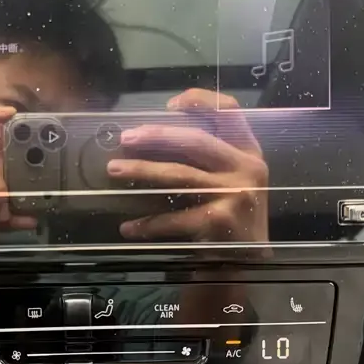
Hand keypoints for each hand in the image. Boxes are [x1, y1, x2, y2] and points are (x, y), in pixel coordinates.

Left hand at [107, 89, 268, 242]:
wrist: (249, 263)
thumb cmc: (233, 216)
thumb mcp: (235, 180)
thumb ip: (210, 157)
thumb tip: (153, 135)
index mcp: (249, 153)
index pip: (231, 111)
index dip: (201, 100)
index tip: (170, 104)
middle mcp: (246, 169)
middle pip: (196, 141)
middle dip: (157, 136)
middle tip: (126, 138)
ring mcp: (234, 195)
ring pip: (178, 175)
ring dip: (141, 171)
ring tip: (114, 169)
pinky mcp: (219, 222)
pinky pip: (172, 218)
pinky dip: (147, 223)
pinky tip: (128, 226)